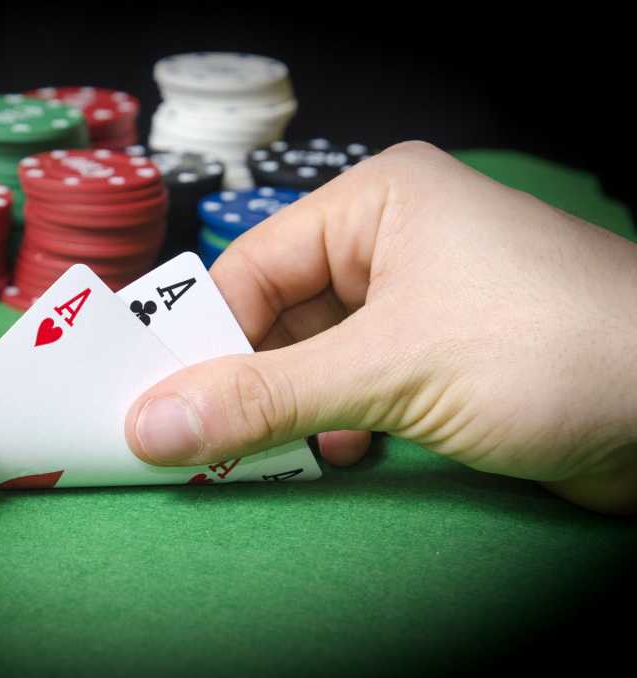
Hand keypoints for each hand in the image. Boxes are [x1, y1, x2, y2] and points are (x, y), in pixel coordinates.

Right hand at [125, 142, 636, 514]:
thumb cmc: (554, 349)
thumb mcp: (389, 370)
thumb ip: (265, 399)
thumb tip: (152, 425)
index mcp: (378, 205)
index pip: (254, 268)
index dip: (204, 338)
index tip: (160, 403)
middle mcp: (397, 244)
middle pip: (281, 316)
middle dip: (250, 383)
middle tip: (206, 444)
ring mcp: (425, 305)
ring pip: (318, 358)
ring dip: (295, 411)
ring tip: (276, 455)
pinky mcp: (447, 360)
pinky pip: (361, 387)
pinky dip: (340, 423)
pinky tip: (345, 453)